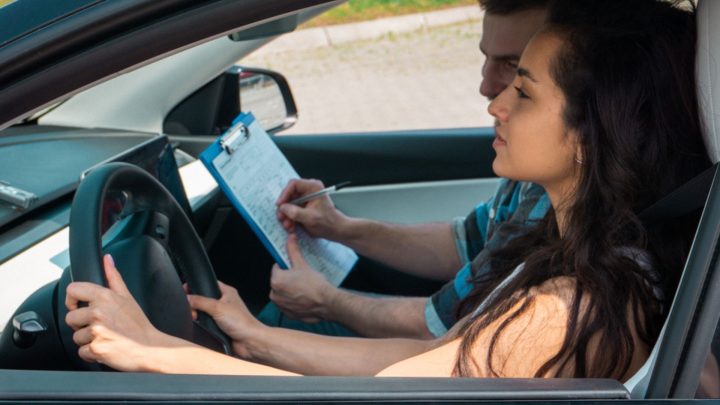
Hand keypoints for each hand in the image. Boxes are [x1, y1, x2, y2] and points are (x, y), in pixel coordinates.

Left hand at [65, 254, 172, 370]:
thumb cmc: (139, 325)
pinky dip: (91, 353)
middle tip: (99, 326)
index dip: (72, 299)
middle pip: (70, 318)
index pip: (73, 290)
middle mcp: (99, 312)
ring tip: (105, 338)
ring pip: (76, 337)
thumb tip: (107, 259)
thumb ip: (113, 277)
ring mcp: (97, 331)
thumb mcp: (128, 297)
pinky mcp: (96, 349)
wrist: (149, 348)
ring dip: (87, 340)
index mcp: (105, 297)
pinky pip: (82, 352)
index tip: (77, 306)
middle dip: (81, 325)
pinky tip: (105, 347)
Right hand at [186, 281, 261, 357]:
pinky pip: (205, 323)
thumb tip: (188, 298)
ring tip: (197, 318)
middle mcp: (224, 302)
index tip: (186, 290)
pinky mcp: (219, 326)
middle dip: (195, 304)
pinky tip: (202, 327)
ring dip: (198, 316)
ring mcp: (221, 314)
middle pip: (203, 299)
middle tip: (193, 309)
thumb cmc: (242, 322)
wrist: (249, 341)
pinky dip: (202, 325)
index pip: (208, 284)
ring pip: (203, 312)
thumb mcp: (218, 307)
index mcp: (227, 292)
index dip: (197, 285)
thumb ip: (201, 302)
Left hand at [269, 233, 334, 322]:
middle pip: (279, 282)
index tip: (295, 269)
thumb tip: (290, 237)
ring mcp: (281, 307)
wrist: (327, 303)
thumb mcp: (302, 264)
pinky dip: (294, 302)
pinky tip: (304, 299)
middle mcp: (275, 295)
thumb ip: (293, 250)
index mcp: (276, 281)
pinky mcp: (288, 315)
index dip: (286, 267)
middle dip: (287, 280)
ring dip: (290, 291)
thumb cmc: (314, 284)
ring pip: (283, 294)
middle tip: (301, 279)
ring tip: (304, 289)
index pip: (276, 269)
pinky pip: (288, 305)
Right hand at [276, 178, 347, 239]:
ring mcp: (305, 199)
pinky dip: (289, 218)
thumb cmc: (328, 222)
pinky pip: (291, 210)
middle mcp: (308, 191)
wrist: (334, 229)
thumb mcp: (311, 218)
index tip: (280, 204)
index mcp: (313, 187)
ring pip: (289, 203)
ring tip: (288, 224)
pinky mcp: (302, 206)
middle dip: (285, 207)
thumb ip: (296, 212)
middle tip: (281, 216)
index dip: (285, 194)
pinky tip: (291, 225)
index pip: (294, 184)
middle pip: (289, 194)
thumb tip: (283, 208)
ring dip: (286, 215)